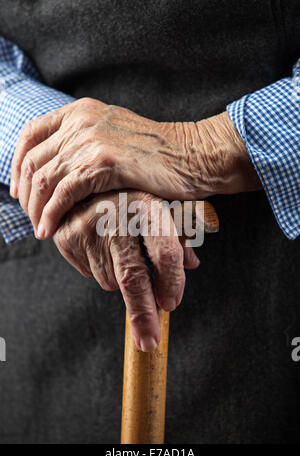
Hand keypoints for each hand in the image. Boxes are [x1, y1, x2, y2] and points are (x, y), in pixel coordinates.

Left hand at [11, 98, 260, 238]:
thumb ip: (84, 145)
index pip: (30, 135)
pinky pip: (64, 192)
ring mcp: (92, 139)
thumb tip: (57, 169)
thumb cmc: (157, 155)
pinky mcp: (105, 162)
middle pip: (33, 160)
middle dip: (27, 194)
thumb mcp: (113, 138)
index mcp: (81, 111)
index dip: (16, 166)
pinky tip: (51, 230)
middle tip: (31, 217)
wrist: (193, 155)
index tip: (19, 191)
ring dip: (37, 209)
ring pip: (45, 178)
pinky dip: (52, 214)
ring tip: (41, 229)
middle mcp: (81, 120)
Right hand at [52, 189, 199, 351]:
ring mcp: (87, 228)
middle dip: (143, 314)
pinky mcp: (67, 239)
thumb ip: (180, 235)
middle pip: (133, 277)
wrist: (84, 178)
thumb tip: (192, 265)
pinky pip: (90, 275)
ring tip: (123, 252)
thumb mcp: (162, 206)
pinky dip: (101, 270)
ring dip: (123, 280)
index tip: (172, 304)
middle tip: (149, 342)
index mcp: (147, 205)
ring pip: (111, 281)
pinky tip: (104, 248)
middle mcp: (115, 216)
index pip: (165, 252)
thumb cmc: (133, 195)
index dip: (171, 282)